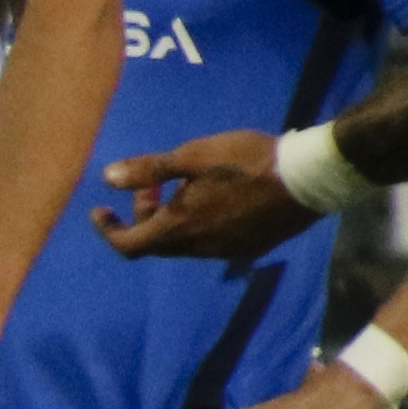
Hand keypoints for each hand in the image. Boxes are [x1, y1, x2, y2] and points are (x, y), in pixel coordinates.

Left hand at [97, 129, 314, 262]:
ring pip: (185, 243)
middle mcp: (200, 249)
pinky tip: (213, 198)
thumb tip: (107, 178)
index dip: (108, 230)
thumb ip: (149, 170)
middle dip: (142, 216)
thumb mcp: (192, 156)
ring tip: (182, 186)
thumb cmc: (246, 161)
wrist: (307, 177)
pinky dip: (198, 224)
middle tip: (150, 185)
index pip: (129, 245)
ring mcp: (227, 252)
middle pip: (156, 243)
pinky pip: (211, 242)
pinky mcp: (250, 248)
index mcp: (180, 229)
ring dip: (171, 219)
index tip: (100, 210)